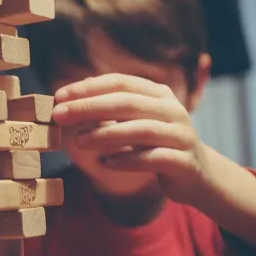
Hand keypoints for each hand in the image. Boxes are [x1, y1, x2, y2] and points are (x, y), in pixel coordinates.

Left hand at [51, 73, 208, 203]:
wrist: (196, 174)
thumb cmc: (156, 143)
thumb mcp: (136, 119)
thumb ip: (111, 107)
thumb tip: (73, 96)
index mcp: (158, 94)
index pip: (120, 82)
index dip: (88, 87)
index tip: (59, 96)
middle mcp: (172, 109)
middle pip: (127, 102)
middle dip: (89, 107)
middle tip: (59, 115)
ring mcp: (181, 135)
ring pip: (141, 130)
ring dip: (105, 134)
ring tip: (78, 141)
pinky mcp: (184, 162)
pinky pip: (153, 159)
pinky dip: (127, 160)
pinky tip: (106, 163)